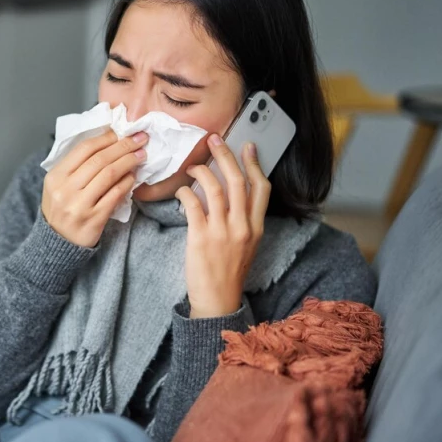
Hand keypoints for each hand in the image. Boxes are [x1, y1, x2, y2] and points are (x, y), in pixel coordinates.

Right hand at [42, 130, 147, 246]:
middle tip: (139, 139)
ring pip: (109, 175)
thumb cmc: (62, 208)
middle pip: (99, 159)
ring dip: (128, 162)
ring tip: (140, 155)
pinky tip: (133, 177)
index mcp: (55, 176)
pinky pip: (115, 195)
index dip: (106, 138)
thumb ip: (76, 165)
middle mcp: (66, 189)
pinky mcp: (94, 219)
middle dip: (123, 146)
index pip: (84, 149)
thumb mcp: (59, 184)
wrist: (58, 243)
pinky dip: (126, 183)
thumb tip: (106, 142)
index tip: (121, 132)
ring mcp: (79, 205)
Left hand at [174, 134, 270, 317]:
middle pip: (237, 181)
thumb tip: (230, 193)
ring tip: (193, 166)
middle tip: (214, 140)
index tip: (248, 146)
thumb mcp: (246, 245)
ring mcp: (222, 232)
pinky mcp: (200, 237)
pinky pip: (192, 204)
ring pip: (214, 188)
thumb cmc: (228, 272)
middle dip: (225, 155)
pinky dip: (185, 192)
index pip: (261, 188)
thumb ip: (242, 220)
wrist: (217, 301)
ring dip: (201, 171)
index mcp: (256, 227)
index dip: (255, 163)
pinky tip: (181, 191)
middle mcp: (242, 227)